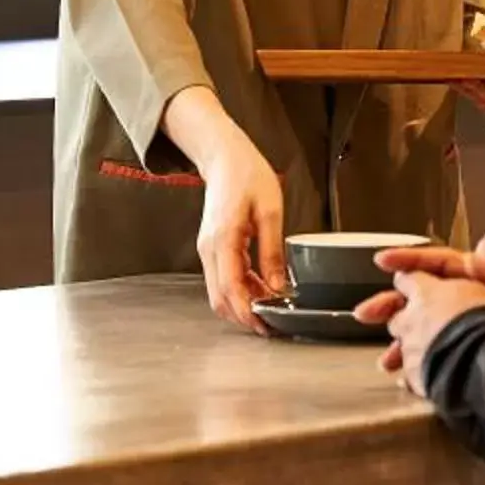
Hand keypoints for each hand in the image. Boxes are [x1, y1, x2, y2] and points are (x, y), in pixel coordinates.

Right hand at [193, 132, 289, 328]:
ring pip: (219, 291)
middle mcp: (209, 249)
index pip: (230, 288)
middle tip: (269, 326)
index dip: (246, 312)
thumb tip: (277, 286)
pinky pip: (222, 277)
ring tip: (270, 307)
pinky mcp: (212, 248)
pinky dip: (239, 289)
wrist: (225, 158)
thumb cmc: (248, 176)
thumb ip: (272, 252)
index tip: (264, 326)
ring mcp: (207, 249)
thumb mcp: (270, 212)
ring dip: (241, 304)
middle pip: (219, 297)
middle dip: (242, 316)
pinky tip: (261, 288)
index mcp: (224, 239)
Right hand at [357, 229, 484, 377]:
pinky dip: (428, 366)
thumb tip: (482, 245)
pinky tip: (411, 381)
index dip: (413, 261)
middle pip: (432, 300)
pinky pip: (450, 358)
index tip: (382, 261)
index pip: (446, 264)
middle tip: (364, 315)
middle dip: (397, 306)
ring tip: (383, 361)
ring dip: (408, 343)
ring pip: (436, 332)